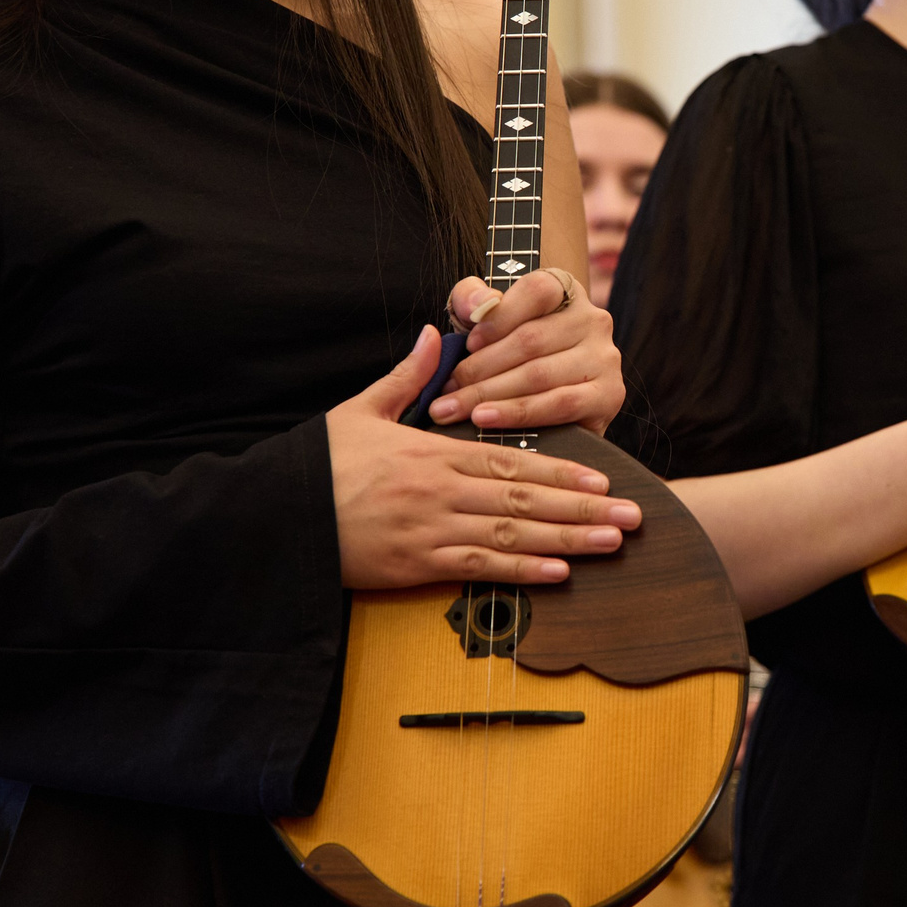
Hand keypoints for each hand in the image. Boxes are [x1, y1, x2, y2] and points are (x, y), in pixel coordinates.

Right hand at [331, 327, 643, 588]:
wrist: (275, 515)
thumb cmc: (319, 465)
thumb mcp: (360, 410)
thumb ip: (405, 376)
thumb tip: (434, 332)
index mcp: (432, 451)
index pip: (512, 460)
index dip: (562, 470)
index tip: (602, 478)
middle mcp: (440, 489)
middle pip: (525, 499)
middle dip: (583, 508)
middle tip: (632, 517)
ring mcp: (430, 530)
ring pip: (512, 535)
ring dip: (567, 539)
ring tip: (610, 543)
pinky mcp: (414, 566)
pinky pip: (477, 569)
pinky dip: (520, 573)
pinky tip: (558, 573)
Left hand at [431, 269, 623, 435]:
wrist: (543, 401)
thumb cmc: (506, 352)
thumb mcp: (483, 318)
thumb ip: (472, 299)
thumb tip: (480, 306)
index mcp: (566, 290)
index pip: (537, 291)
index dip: (498, 318)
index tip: (467, 344)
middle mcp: (593, 319)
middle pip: (531, 340)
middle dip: (479, 368)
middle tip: (445, 390)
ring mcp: (605, 357)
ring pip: (539, 375)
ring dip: (490, 395)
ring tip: (455, 408)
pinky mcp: (609, 395)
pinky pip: (558, 405)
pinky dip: (517, 413)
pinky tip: (486, 419)